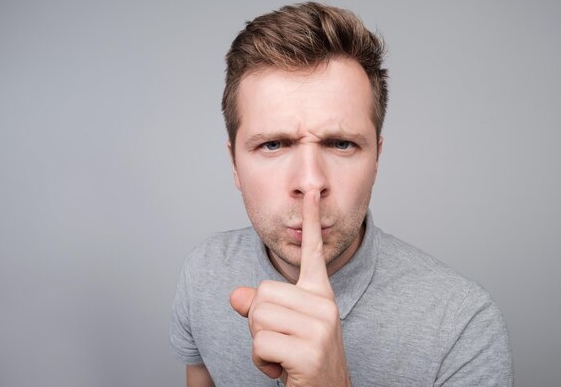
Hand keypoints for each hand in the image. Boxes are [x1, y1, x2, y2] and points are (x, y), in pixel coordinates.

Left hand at [230, 190, 350, 386]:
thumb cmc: (304, 360)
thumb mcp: (282, 328)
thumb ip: (260, 306)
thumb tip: (235, 295)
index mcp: (320, 295)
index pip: (313, 253)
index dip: (310, 222)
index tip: (310, 192)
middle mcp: (324, 306)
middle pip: (262, 292)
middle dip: (258, 321)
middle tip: (279, 341)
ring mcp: (320, 328)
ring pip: (258, 316)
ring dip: (259, 343)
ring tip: (282, 354)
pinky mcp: (309, 352)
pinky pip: (261, 343)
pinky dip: (262, 361)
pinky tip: (282, 370)